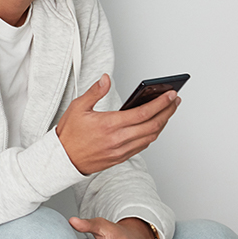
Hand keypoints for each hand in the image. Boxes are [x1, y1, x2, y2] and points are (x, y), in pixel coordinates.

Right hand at [55, 74, 181, 174]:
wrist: (62, 159)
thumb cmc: (69, 134)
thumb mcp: (78, 107)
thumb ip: (95, 92)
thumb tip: (106, 79)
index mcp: (109, 124)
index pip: (143, 112)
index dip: (161, 103)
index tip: (170, 95)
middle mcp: (118, 139)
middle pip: (153, 125)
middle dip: (168, 111)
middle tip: (175, 101)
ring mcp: (121, 150)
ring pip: (151, 136)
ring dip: (163, 123)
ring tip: (167, 112)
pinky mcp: (121, 157)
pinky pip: (143, 146)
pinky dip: (152, 134)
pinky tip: (153, 126)